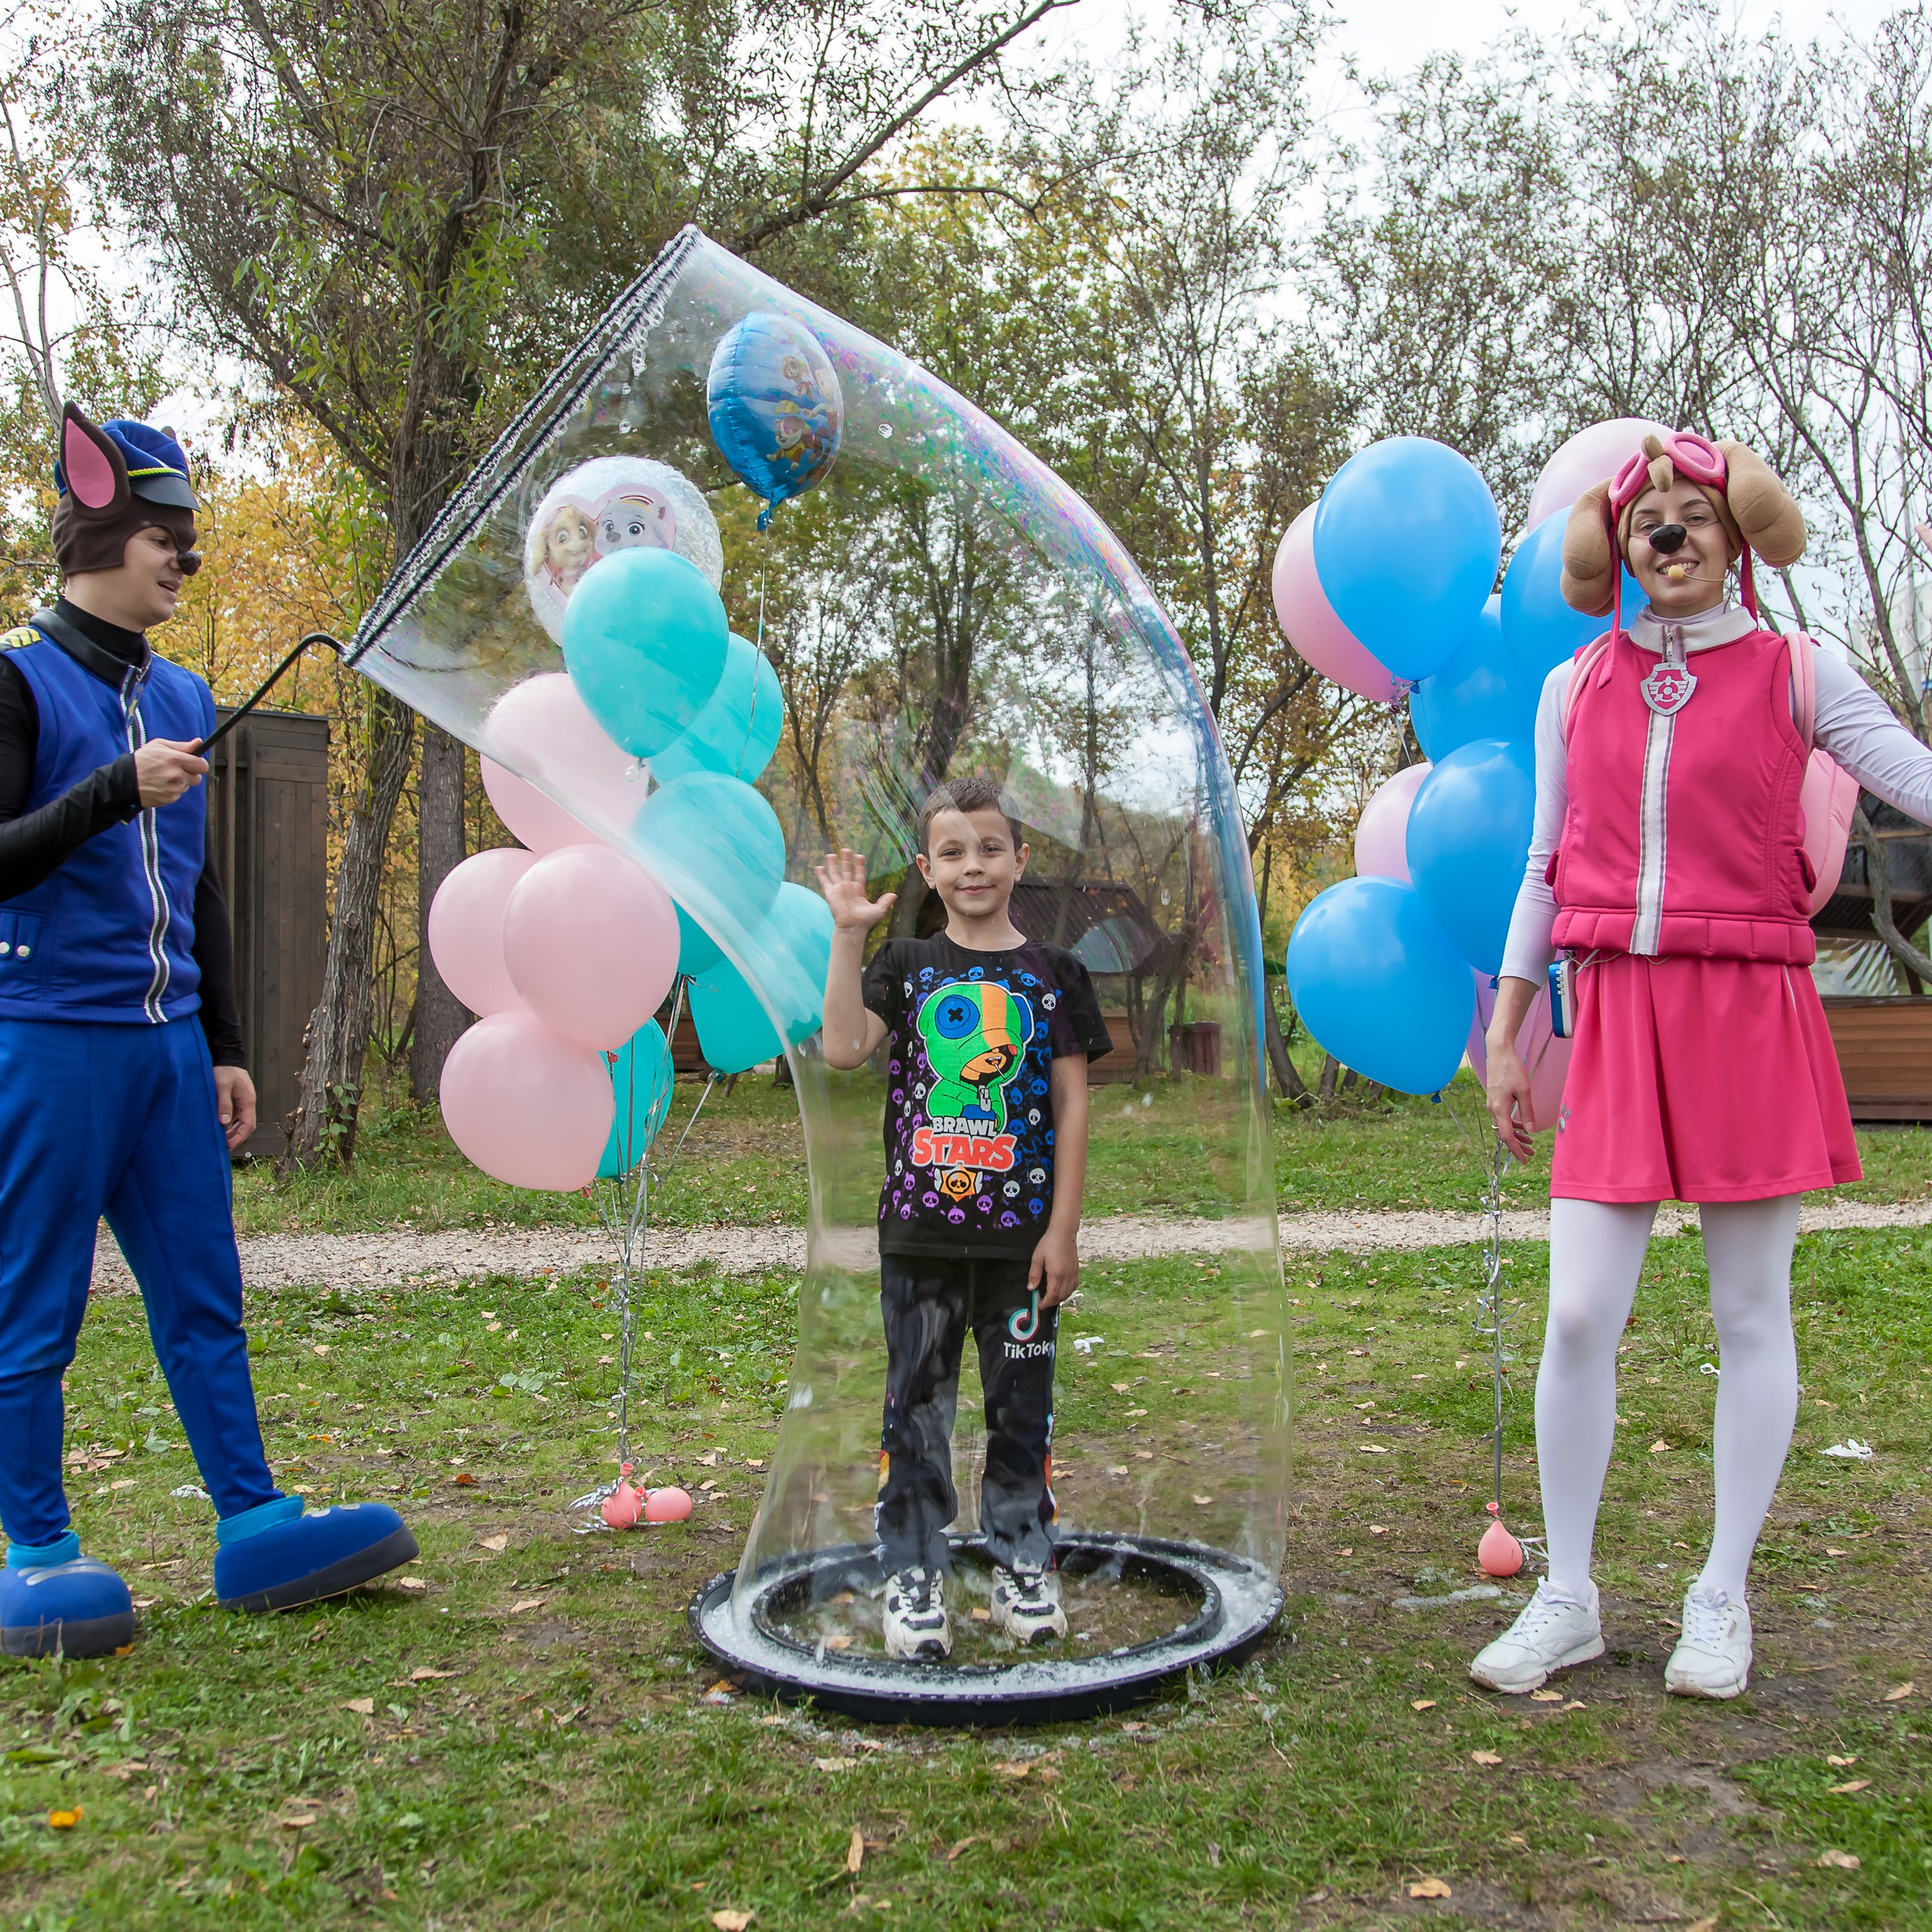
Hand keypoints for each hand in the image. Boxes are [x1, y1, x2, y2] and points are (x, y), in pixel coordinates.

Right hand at [135, 738, 208, 808]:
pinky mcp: (169, 799)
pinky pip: (178, 794)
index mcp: (175, 760)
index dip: (199, 764)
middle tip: (176, 769)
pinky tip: (160, 785)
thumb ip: (182, 746)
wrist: (125, 779)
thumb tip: (199, 742)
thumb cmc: (142, 759)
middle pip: (197, 778)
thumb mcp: (159, 746)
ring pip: (186, 786)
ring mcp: (173, 789)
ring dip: (180, 782)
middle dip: (189, 774)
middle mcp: (177, 775)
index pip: (202, 766)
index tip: (193, 763)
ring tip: (163, 776)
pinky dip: (172, 790)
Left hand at [214, 1065, 256, 1151]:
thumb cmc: (225, 1069)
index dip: (239, 1137)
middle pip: (247, 1126)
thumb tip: (224, 1122)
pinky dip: (230, 1124)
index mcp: (248, 1100)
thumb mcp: (222, 1086)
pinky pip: (236, 1116)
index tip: (229, 1145)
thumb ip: (224, 1103)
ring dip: (233, 1132)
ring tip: (221, 1139)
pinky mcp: (237, 1100)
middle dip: (237, 1137)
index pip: (248, 1124)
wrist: (226, 1056)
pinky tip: (220, 1127)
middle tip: (224, 1146)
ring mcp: (243, 1102)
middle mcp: (248, 1102)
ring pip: (241, 1122)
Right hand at [815, 848, 895, 932]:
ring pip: (835, 874)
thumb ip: (885, 901)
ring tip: (831, 854)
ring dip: (833, 864)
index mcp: (859, 890)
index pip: (859, 874)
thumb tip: (894, 894)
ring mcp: (839, 890)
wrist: (853, 927)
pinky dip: (821, 875)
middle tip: (846, 849)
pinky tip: (818, 867)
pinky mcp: (831, 893)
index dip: (859, 865)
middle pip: (847, 871)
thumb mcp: (880, 910)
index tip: (859, 856)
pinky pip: (825, 882)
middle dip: (846, 860)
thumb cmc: (865, 920)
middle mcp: (848, 888)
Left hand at [1029, 1225, 1079, 1309]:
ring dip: (1060, 1298)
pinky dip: (1068, 1291)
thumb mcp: (1037, 1258)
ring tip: (1052, 1297)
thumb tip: (1031, 1288)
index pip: (1052, 1295)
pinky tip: (1062, 1289)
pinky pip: (1074, 1285)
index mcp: (1056, 1274)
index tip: (1040, 1306)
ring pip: (1069, 1292)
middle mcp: (1067, 1276)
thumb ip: (1034, 1274)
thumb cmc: (1049, 1243)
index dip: (1046, 1303)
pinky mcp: (1076, 1269)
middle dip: (1052, 1302)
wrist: (1063, 1232)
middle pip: (1061, 1296)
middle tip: (1044, 1303)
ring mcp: (1073, 1273)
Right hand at [1484, 1035, 1533, 1162]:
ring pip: (1504, 1126)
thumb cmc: (1512, 1069)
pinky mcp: (1494, 1099)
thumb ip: (1527, 1112)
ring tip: (1530, 1142)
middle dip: (1517, 1145)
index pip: (1507, 1136)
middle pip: (1504, 1133)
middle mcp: (1493, 1109)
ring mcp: (1492, 1104)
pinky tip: (1522, 1126)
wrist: (1498, 1052)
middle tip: (1531, 1154)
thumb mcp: (1524, 1091)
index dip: (1516, 1150)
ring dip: (1516, 1135)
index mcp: (1499, 1109)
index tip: (1524, 1159)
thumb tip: (1531, 1130)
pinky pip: (1503, 1117)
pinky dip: (1512, 1124)